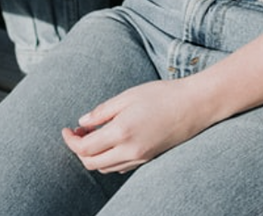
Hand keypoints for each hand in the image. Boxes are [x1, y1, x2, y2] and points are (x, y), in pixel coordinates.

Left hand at [60, 77, 214, 172]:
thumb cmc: (163, 95)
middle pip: (91, 163)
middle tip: (76, 134)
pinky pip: (120, 166)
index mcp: (122, 132)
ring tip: (92, 136)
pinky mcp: (148, 159)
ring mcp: (140, 158)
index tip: (66, 129)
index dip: (70, 140)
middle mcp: (129, 150)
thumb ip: (102, 111)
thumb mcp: (128, 96)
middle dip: (78, 151)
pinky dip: (108, 159)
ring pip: (105, 168)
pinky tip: (110, 142)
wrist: (195, 105)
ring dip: (93, 156)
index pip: (84, 148)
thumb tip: (82, 122)